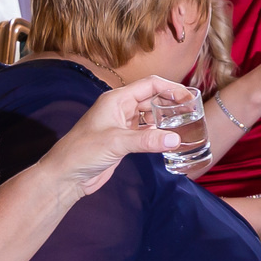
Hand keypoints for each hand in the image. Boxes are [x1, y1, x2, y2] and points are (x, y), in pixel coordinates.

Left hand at [46, 75, 189, 194]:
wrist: (66, 175)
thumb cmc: (83, 152)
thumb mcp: (117, 143)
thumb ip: (147, 140)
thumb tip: (176, 139)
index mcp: (117, 99)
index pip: (150, 85)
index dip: (171, 88)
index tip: (190, 98)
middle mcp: (120, 108)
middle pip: (152, 98)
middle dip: (172, 102)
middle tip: (193, 112)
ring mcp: (122, 124)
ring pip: (150, 115)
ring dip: (166, 118)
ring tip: (187, 124)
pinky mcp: (123, 140)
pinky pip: (146, 132)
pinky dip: (159, 133)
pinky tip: (171, 139)